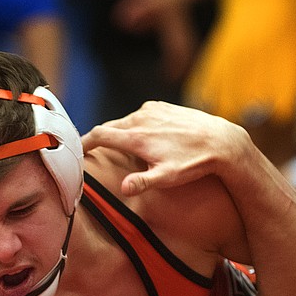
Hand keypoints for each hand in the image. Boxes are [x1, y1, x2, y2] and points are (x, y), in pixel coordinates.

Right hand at [80, 101, 249, 195]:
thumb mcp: (167, 178)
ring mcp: (152, 109)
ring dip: (119, 133)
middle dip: (101, 140)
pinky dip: (134, 125)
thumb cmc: (193, 163)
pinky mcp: (162, 106)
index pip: (100, 135)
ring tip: (120, 149)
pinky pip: (140, 115)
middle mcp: (141, 118)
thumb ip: (142, 182)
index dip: (83, 143)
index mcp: (137, 136)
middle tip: (95, 153)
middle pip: (110, 127)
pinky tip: (142, 138)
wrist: (221, 142)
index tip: (75, 150)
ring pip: (125, 121)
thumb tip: (124, 189)